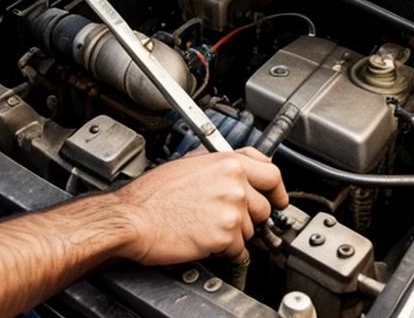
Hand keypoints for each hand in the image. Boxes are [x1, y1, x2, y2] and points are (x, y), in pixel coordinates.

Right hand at [113, 148, 287, 265]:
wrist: (135, 218)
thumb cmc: (153, 194)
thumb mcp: (189, 163)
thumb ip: (219, 167)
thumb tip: (234, 173)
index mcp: (227, 161)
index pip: (271, 172)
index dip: (276, 189)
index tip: (278, 197)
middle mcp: (234, 183)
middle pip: (264, 206)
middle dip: (249, 216)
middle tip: (229, 219)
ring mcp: (232, 209)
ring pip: (252, 230)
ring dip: (235, 234)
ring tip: (208, 227)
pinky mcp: (226, 235)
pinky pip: (241, 251)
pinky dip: (228, 252)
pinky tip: (208, 243)